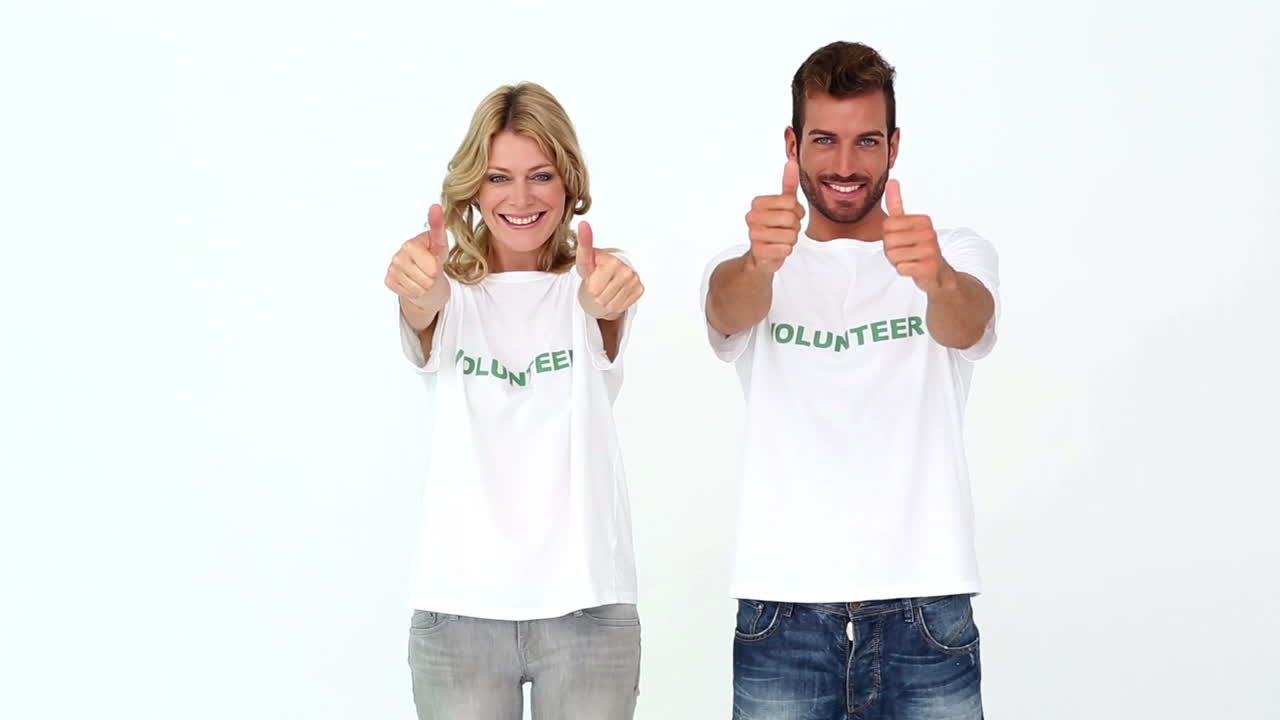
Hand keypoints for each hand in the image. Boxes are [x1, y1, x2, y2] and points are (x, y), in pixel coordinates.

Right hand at [385, 203, 448, 308]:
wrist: (422, 273)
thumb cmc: (433, 257)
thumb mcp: (440, 243)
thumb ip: (438, 226)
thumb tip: (436, 206)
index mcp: (409, 245)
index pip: (432, 268)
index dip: (437, 268)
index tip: (432, 259)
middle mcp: (397, 257)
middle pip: (427, 280)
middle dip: (432, 278)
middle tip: (428, 270)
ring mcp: (391, 270)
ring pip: (419, 289)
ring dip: (425, 286)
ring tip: (422, 276)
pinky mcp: (389, 282)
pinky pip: (411, 294)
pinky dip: (416, 291)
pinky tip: (414, 282)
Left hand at [576, 221, 643, 319]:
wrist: (609, 272)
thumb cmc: (594, 266)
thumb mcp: (585, 258)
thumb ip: (584, 243)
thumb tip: (583, 223)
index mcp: (612, 262)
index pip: (594, 290)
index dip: (590, 286)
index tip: (593, 278)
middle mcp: (626, 270)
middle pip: (601, 299)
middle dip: (596, 295)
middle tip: (599, 284)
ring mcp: (634, 280)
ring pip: (611, 305)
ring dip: (605, 301)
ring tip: (605, 289)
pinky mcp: (639, 289)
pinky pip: (621, 307)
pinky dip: (615, 304)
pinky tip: (614, 293)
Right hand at [745, 158, 804, 272]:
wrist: (761, 255)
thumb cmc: (774, 227)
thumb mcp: (783, 205)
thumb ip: (788, 184)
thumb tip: (792, 162)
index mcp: (757, 203)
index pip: (791, 202)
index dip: (797, 211)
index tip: (789, 216)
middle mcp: (751, 217)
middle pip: (791, 219)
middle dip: (794, 227)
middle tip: (785, 230)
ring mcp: (753, 234)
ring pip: (790, 235)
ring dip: (791, 240)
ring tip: (780, 239)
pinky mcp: (758, 252)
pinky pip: (786, 249)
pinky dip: (786, 251)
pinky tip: (776, 250)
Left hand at [882, 180, 955, 294]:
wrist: (938, 274)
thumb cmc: (918, 248)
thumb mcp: (906, 225)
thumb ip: (897, 204)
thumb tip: (892, 180)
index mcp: (923, 220)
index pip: (887, 225)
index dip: (889, 236)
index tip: (902, 240)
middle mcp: (930, 233)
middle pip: (889, 241)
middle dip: (892, 251)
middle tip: (906, 253)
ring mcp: (931, 250)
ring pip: (893, 256)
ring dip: (898, 261)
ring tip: (911, 260)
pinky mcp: (929, 267)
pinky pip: (901, 268)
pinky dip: (904, 271)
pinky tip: (914, 269)